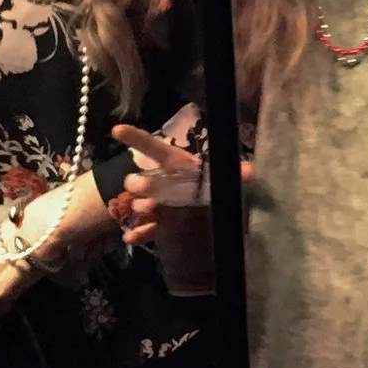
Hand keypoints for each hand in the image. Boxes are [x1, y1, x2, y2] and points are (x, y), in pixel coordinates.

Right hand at [112, 123, 251, 246]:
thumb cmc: (206, 185)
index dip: (135, 137)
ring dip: (140, 206)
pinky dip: (137, 232)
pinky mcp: (155, 223)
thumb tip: (250, 171)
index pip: (151, 148)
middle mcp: (157, 182)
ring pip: (137, 204)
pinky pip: (142, 228)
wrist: (204, 209)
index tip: (117, 130)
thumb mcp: (219, 178)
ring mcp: (153, 204)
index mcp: (172, 164)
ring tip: (151, 210)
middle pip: (138, 180)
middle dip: (137, 183)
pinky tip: (132, 237)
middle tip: (142, 187)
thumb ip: (232, 173)